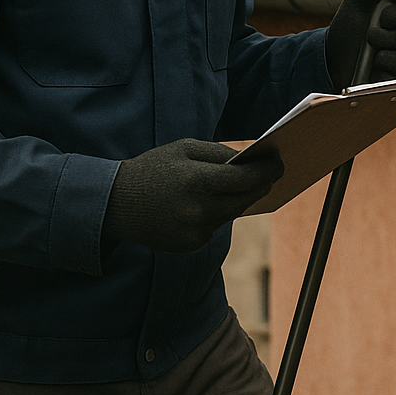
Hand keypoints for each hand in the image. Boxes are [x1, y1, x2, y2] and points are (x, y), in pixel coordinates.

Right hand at [102, 139, 282, 252]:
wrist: (115, 204)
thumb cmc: (153, 169)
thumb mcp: (184, 149)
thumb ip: (220, 154)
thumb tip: (253, 160)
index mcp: (197, 181)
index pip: (246, 178)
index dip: (267, 171)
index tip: (280, 164)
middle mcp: (198, 210)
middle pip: (245, 199)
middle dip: (260, 185)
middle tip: (272, 175)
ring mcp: (194, 231)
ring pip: (232, 213)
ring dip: (240, 199)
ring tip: (251, 185)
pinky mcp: (190, 245)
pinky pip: (215, 226)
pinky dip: (219, 213)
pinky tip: (216, 202)